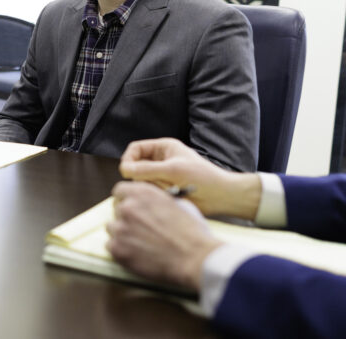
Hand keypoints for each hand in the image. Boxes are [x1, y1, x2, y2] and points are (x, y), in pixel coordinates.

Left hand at [106, 181, 220, 291]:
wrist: (195, 258)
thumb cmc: (192, 232)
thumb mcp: (177, 204)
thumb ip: (157, 200)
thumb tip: (150, 203)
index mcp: (142, 193)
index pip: (120, 190)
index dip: (125, 199)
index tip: (130, 206)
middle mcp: (127, 207)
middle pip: (117, 210)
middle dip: (127, 218)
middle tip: (140, 229)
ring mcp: (120, 228)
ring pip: (112, 228)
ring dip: (123, 234)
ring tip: (141, 243)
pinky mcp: (117, 249)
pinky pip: (111, 246)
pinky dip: (121, 250)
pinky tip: (137, 254)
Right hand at [119, 138, 260, 218]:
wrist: (222, 197)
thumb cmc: (202, 178)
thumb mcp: (172, 170)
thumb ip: (146, 170)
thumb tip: (124, 169)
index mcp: (163, 148)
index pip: (136, 148)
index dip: (129, 158)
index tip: (127, 171)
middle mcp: (161, 160)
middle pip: (137, 165)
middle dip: (142, 176)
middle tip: (152, 183)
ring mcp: (162, 176)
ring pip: (142, 181)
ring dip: (152, 187)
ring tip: (168, 190)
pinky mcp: (165, 190)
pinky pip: (151, 192)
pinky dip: (157, 195)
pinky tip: (170, 196)